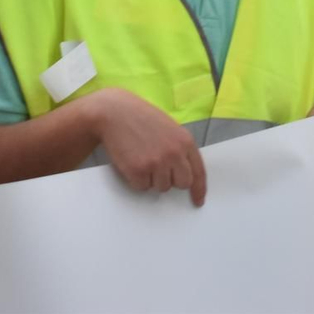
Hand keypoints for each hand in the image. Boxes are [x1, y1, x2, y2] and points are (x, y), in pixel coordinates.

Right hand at [87, 87, 206, 205]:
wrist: (114, 112)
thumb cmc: (140, 118)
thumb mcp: (169, 128)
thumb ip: (179, 147)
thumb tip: (184, 171)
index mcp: (185, 141)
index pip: (198, 172)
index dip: (199, 189)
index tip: (197, 201)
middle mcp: (174, 153)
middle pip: (182, 183)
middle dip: (172, 180)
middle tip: (160, 170)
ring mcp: (156, 163)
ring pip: (162, 187)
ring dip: (153, 179)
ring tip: (142, 158)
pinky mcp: (138, 171)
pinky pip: (142, 187)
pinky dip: (137, 179)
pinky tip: (132, 162)